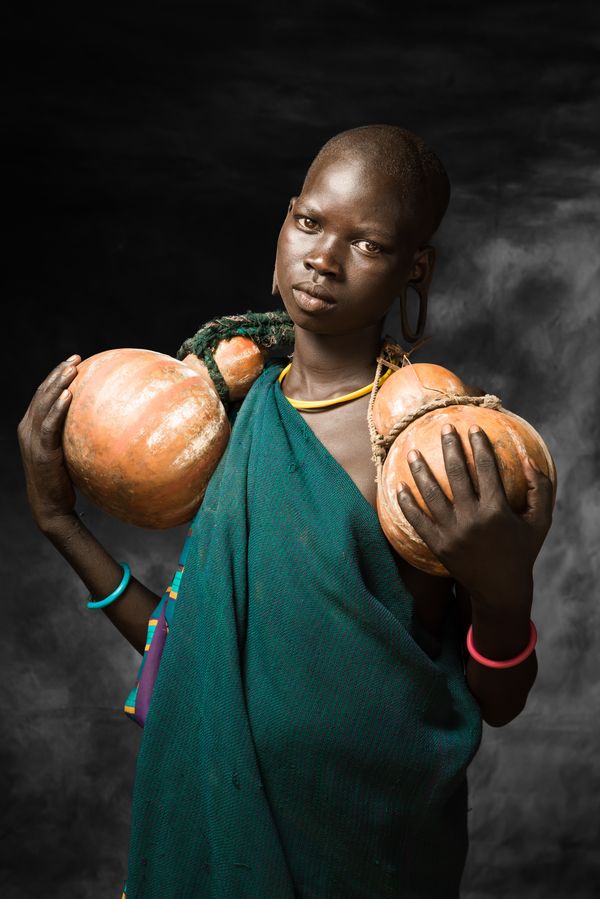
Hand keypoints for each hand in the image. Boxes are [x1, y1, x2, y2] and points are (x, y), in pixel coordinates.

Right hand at [17, 355, 80, 530]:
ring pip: (43, 405)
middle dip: (57, 374)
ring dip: (57, 385)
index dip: (56, 376)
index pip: (43, 394)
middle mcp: (28, 429)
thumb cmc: (64, 479)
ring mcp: (32, 440)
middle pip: (42, 394)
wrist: (51, 507)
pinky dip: (58, 409)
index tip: (74, 361)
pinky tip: (69, 396)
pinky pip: (49, 426)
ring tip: (71, 370)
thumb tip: (106, 421)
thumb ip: (76, 433)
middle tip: (75, 359)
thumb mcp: (69, 451)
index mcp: (32, 426)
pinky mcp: (41, 452)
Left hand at [396, 423, 553, 612]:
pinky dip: (406, 503)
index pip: (486, 468)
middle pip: (457, 474)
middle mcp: (472, 519)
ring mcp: (452, 533)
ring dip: (420, 470)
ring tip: (412, 450)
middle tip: (444, 426)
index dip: (480, 445)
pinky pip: (417, 520)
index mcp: (497, 511)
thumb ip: (540, 489)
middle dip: (450, 446)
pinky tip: (398, 486)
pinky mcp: (437, 545)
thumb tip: (529, 460)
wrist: (499, 589)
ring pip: (431, 494)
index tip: (473, 427)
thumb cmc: (522, 551)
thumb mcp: (540, 522)